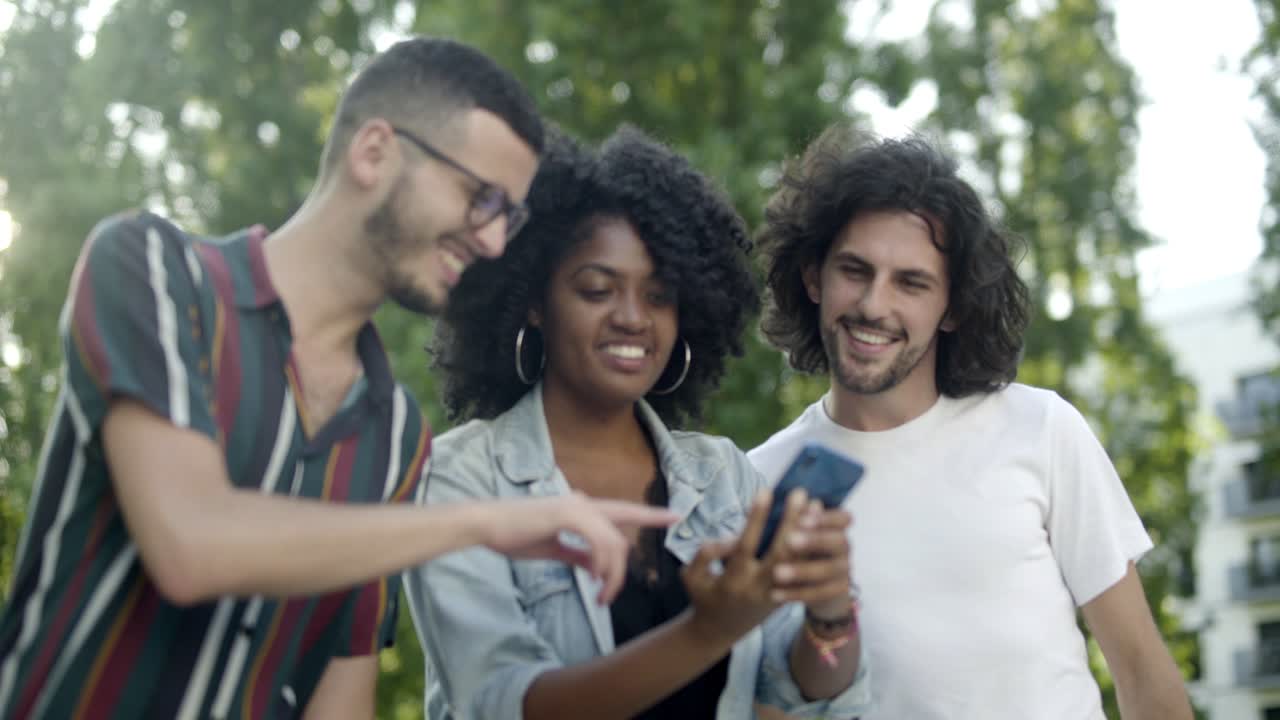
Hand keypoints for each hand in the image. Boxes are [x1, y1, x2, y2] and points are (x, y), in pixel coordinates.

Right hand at [479, 492, 678, 603]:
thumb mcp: (553, 548)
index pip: (622, 510)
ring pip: (614, 541)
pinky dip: (601, 563)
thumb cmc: (514, 535)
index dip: (649, 514)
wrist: (487, 525)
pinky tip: (593, 579)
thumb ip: (578, 555)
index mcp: (580, 508)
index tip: (674, 516)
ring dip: (612, 573)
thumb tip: (597, 567)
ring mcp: (577, 507)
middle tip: (619, 588)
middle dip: (642, 538)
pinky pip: (599, 541)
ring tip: (601, 595)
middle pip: (626, 521)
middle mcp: (583, 502)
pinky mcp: (568, 514)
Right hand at [681, 487, 812, 645]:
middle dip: (791, 521)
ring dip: (808, 532)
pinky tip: (821, 526)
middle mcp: (757, 587)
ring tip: (816, 505)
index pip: (746, 545)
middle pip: (780, 552)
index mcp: (732, 580)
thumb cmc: (704, 597)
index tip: (765, 490)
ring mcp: (776, 593)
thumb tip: (729, 538)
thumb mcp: (692, 577)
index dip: (756, 518)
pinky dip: (812, 547)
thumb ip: (705, 554)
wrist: (720, 631)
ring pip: (797, 562)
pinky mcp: (788, 596)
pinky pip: (804, 571)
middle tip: (800, 492)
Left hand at [771, 499, 853, 618]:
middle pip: (839, 542)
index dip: (826, 517)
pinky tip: (775, 594)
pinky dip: (797, 593)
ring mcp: (843, 571)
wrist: (820, 588)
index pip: (843, 518)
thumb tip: (766, 507)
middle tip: (790, 539)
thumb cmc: (803, 551)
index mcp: (835, 527)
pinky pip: (819, 594)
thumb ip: (789, 521)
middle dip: (815, 540)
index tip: (803, 517)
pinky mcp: (837, 592)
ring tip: (777, 573)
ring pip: (828, 570)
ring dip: (802, 570)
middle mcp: (843, 547)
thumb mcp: (799, 533)